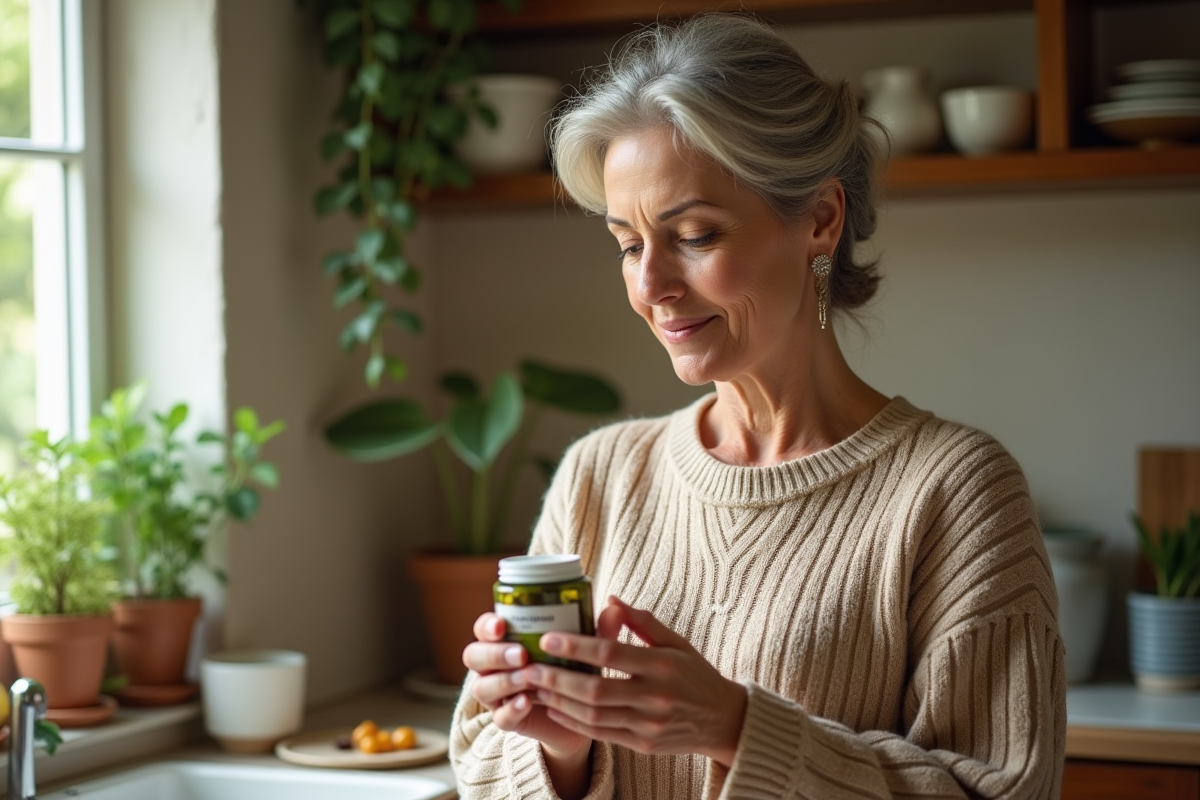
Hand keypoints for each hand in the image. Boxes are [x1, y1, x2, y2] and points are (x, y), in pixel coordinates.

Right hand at [462, 613, 591, 760]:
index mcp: (507, 639)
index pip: (484, 628)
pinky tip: (527, 703)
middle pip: (473, 655)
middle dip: (494, 653)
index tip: (502, 624)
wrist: (581, 714)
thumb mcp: (586, 648)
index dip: (487, 625)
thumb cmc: (577, 669)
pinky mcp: (507, 719)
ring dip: (503, 680)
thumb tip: (615, 609)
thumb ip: (598, 631)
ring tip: (526, 677)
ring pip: (482, 686)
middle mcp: (494, 665)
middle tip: (520, 653)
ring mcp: (497, 694)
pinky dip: (511, 709)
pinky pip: (499, 716)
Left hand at [523, 596, 747, 766]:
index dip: (576, 645)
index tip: (548, 638)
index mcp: (663, 665)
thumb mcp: (677, 642)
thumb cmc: (696, 674)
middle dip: (557, 678)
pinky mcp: (644, 746)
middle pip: (596, 688)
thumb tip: (611, 600)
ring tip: (535, 687)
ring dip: (559, 701)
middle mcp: (656, 697)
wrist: (724, 720)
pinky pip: (602, 734)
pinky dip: (574, 722)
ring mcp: (649, 725)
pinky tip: (555, 708)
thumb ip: (643, 622)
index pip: (611, 653)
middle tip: (529, 667)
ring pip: (594, 715)